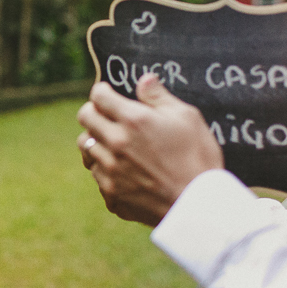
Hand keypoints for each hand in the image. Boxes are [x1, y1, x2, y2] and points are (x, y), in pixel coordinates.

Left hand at [76, 73, 223, 226]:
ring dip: (96, 141)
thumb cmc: (199, 159)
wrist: (201, 207)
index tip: (108, 94)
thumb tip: (144, 80)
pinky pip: (97, 176)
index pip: (98, 96)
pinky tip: (123, 171)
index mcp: (133, 120)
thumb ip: (159, 97)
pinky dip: (105, 170)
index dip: (102, 91)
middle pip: (85, 118)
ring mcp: (111, 172)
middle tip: (107, 116)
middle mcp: (115, 144)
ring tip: (113, 144)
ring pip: (85, 147)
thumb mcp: (187, 118)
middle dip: (94, 112)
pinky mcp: (112, 195)